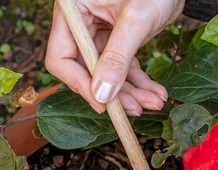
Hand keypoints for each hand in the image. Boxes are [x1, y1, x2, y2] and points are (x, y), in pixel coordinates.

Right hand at [46, 0, 183, 115]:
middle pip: (87, 71)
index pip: (62, 57)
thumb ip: (118, 57)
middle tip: (135, 109)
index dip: (80, 84)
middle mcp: (82, 24)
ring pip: (109, 74)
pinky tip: (155, 93)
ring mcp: (100, 33)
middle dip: (113, 92)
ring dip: (131, 92)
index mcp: (73, 11)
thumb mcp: (135, 20)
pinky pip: (124, 68)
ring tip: (154, 102)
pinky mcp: (119, 40)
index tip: (103, 103)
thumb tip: (102, 94)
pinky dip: (140, 82)